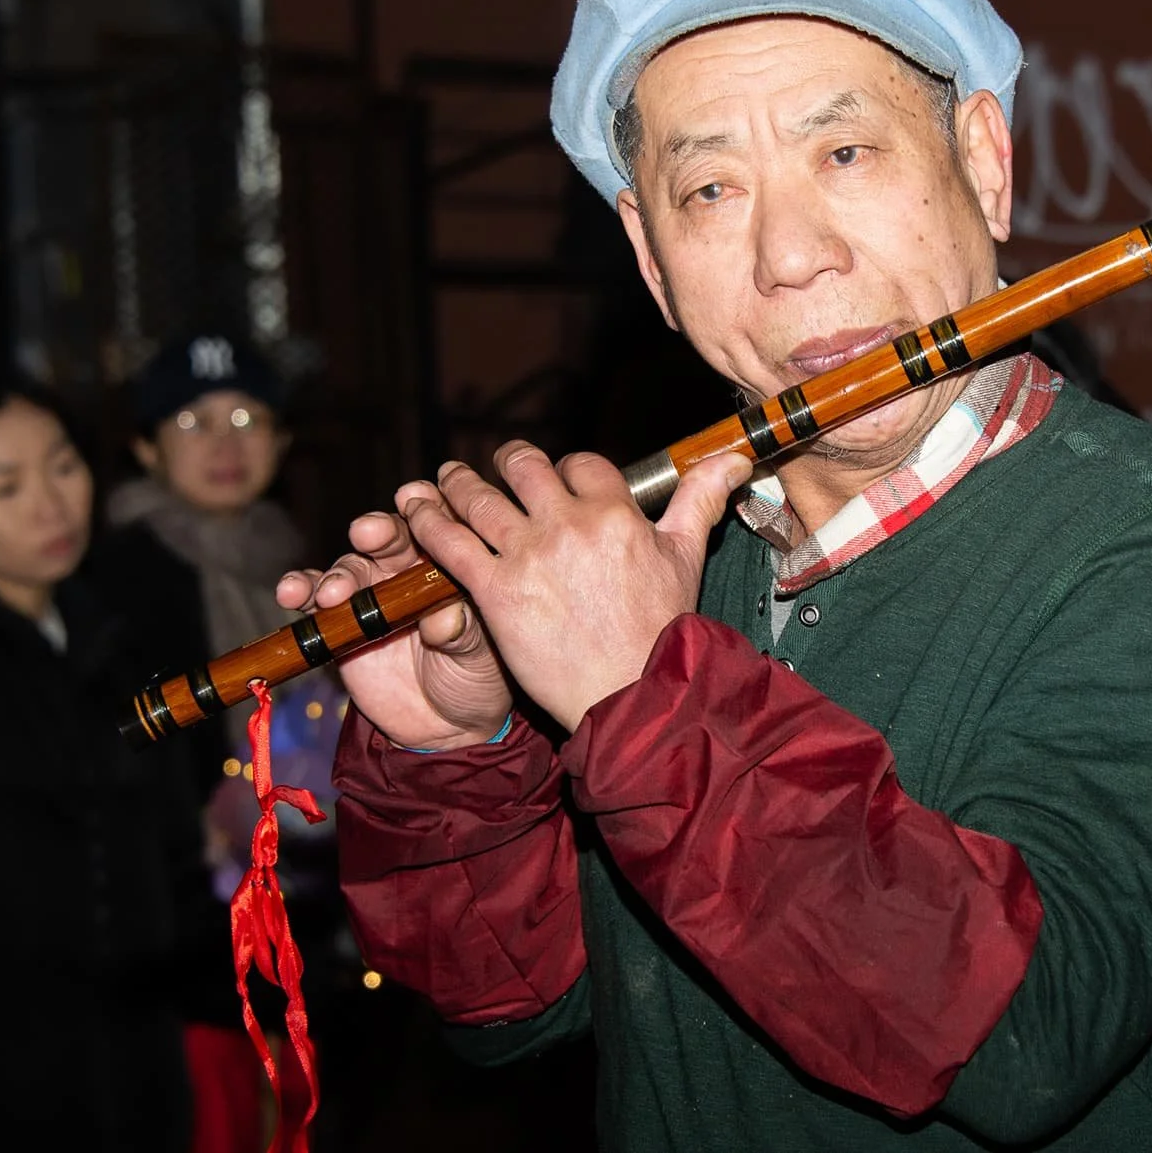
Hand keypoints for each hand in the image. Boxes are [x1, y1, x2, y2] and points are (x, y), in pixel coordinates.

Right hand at [275, 480, 511, 752]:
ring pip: (351, 567)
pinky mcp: (338, 622)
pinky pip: (313, 599)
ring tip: (333, 593)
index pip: (440, 524)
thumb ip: (464, 633)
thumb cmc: (477, 678)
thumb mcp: (481, 656)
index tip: (417, 498)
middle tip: (369, 533)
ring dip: (339, 574)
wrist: (446, 726)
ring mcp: (370, 593)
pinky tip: (292, 592)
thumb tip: (444, 618)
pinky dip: (300, 590)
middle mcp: (408, 569)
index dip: (428, 506)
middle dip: (379, 530)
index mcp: (451, 565)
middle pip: (391, 537)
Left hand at [410, 442, 750, 733]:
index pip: (578, 464)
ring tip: (443, 479)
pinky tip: (414, 512)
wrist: (632, 693)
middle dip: (506, 462)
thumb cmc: (661, 631)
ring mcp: (526, 555)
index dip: (565, 468)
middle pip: (522, 467)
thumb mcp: (686, 556)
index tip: (557, 479)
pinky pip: (448, 543)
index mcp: (614, 512)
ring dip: (455, 483)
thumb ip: (700, 499)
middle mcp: (567, 524)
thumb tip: (736, 459)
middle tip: (493, 468)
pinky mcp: (492, 591)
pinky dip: (426, 522)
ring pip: (477, 498)